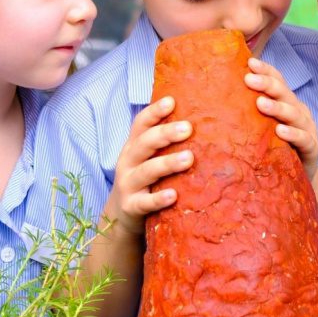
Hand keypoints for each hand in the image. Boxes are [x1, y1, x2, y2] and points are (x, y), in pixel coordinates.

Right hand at [108, 96, 192, 234]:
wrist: (120, 216)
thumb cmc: (143, 180)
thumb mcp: (147, 158)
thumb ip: (164, 142)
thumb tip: (198, 119)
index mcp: (133, 146)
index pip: (141, 124)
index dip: (154, 112)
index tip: (171, 101)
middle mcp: (128, 162)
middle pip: (144, 143)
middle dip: (165, 134)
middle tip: (187, 128)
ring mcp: (128, 184)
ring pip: (146, 171)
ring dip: (167, 163)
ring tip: (189, 158)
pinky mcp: (131, 207)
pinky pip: (145, 203)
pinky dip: (158, 199)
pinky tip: (173, 195)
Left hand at [244, 57, 317, 178]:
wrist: (301, 175)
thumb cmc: (277, 147)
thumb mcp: (264, 126)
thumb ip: (252, 111)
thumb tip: (220, 96)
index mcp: (287, 102)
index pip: (278, 81)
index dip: (266, 70)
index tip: (250, 63)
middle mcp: (298, 111)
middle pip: (284, 93)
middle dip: (267, 84)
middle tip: (249, 79)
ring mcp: (307, 128)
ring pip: (293, 114)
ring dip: (277, 107)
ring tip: (260, 103)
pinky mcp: (311, 148)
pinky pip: (303, 139)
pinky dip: (292, 133)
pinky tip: (280, 130)